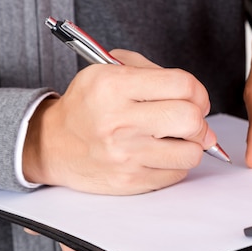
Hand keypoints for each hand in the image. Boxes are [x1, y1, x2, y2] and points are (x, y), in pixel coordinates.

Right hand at [23, 49, 216, 194]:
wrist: (52, 144)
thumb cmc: (88, 105)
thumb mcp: (109, 69)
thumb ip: (154, 71)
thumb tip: (198, 99)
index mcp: (114, 86)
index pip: (182, 84)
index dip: (197, 91)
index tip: (194, 97)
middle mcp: (119, 121)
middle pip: (191, 119)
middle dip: (199, 119)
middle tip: (189, 120)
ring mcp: (125, 155)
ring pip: (191, 152)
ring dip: (192, 145)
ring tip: (176, 139)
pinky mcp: (131, 180)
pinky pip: (178, 173)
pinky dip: (176, 163)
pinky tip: (160, 153)